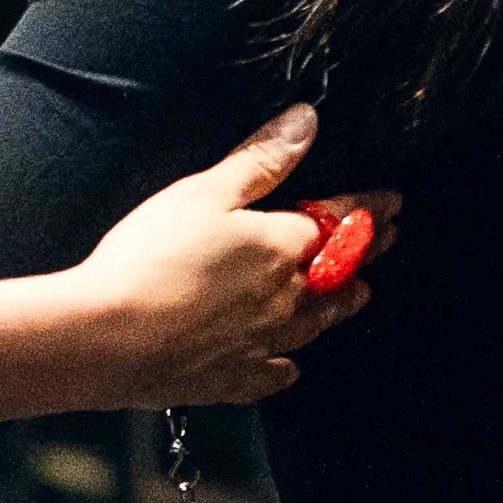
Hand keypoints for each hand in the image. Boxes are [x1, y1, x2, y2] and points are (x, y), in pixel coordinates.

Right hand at [79, 110, 394, 403]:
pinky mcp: (230, 379)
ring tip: (356, 297)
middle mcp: (283, 299)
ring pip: (315, 325)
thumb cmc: (152, 258)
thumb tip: (306, 123)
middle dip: (365, 254)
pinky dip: (284, 367)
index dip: (368, 207)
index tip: (393, 202)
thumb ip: (260, 160)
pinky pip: (271, 374)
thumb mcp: (204, 191)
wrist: (109, 338)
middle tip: (387, 241)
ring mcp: (260, 343)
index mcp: (280, 247)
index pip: (338, 222)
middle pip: (337, 274)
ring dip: (339, 306)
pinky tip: (287, 367)